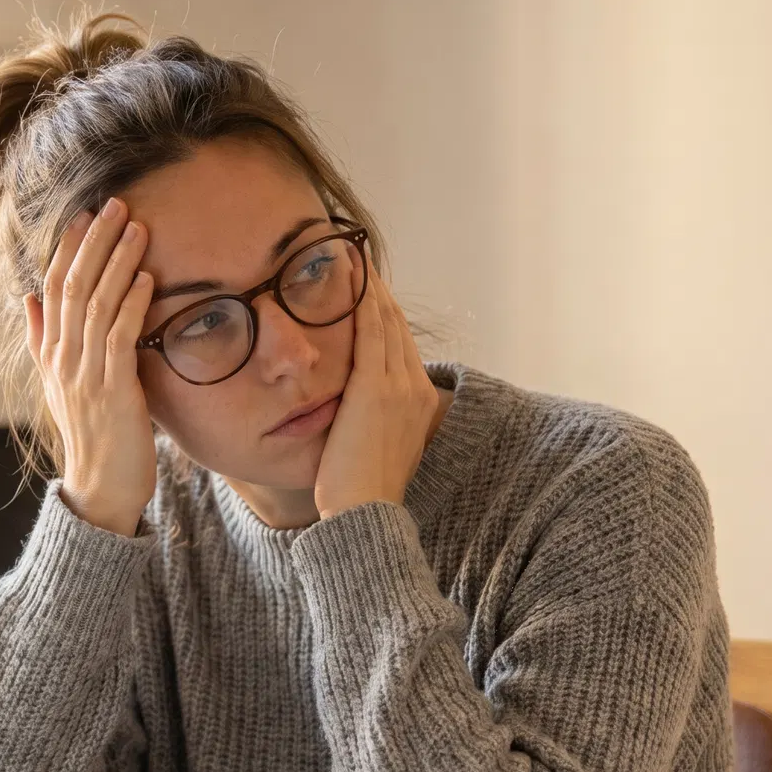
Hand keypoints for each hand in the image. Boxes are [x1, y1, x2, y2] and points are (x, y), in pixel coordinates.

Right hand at [26, 197, 156, 536]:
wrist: (102, 489)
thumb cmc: (92, 436)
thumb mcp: (60, 385)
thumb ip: (44, 340)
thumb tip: (29, 298)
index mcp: (50, 354)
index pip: (54, 289)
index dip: (69, 249)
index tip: (87, 215)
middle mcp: (62, 359)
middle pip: (74, 286)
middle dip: (96, 242)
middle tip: (117, 204)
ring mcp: (85, 374)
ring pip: (97, 305)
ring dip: (119, 262)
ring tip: (138, 229)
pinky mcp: (113, 390)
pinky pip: (120, 337)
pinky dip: (132, 303)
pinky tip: (147, 278)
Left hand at [313, 271, 438, 519]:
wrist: (365, 513)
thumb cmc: (362, 493)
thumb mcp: (379, 451)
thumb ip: (375, 424)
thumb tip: (358, 415)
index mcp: (420, 402)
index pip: (401, 346)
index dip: (386, 315)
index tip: (370, 291)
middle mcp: (415, 387)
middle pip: (397, 326)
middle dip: (378, 292)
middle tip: (359, 261)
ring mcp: (397, 386)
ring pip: (385, 322)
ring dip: (370, 287)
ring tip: (354, 258)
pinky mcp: (373, 387)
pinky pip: (369, 331)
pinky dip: (361, 300)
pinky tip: (351, 277)